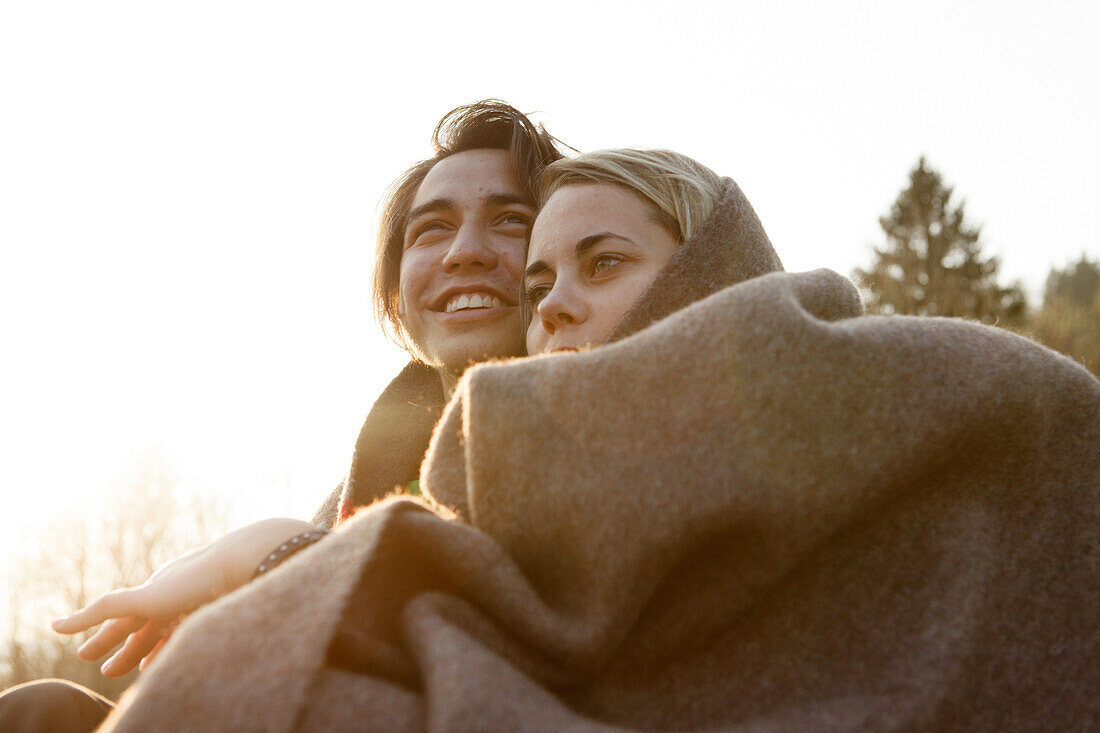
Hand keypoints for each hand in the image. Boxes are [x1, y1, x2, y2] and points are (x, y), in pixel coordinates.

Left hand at [51, 517, 316, 676]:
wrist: (255, 559)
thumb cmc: (264, 579)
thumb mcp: (251, 602)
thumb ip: (250, 607)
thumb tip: (274, 621)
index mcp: (198, 595)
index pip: (172, 623)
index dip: (159, 643)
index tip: (149, 663)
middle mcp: (176, 590)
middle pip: (144, 622)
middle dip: (126, 642)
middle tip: (108, 663)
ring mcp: (161, 592)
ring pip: (120, 620)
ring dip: (101, 638)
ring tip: (85, 655)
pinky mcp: (148, 596)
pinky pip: (105, 609)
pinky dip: (82, 619)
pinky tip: (61, 629)